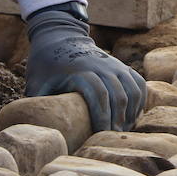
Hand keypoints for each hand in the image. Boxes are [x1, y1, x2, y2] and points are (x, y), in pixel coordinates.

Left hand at [24, 3, 147, 131]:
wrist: (59, 37)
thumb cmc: (46, 66)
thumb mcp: (36, 84)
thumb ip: (40, 106)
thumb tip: (42, 130)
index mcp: (80, 71)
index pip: (98, 95)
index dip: (103, 117)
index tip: (101, 135)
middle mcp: (101, 66)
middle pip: (118, 95)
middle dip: (118, 120)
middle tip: (113, 139)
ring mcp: (114, 64)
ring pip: (132, 89)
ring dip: (131, 112)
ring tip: (123, 130)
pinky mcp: (121, 66)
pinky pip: (138, 83)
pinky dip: (139, 101)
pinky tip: (133, 117)